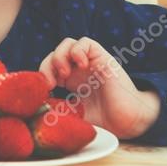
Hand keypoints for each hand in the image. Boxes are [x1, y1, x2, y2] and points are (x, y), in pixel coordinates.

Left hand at [38, 36, 160, 139]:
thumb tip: (37, 108)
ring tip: (64, 74)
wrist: (129, 123)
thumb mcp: (74, 116)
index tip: (44, 92)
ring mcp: (91, 62)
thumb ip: (57, 111)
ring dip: (59, 56)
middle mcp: (79, 69)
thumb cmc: (105, 121)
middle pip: (54, 53)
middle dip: (47, 66)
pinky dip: (77, 50)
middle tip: (51, 84)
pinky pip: (86, 43)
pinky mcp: (103, 58)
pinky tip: (80, 66)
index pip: (48, 67)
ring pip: (67, 44)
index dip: (42, 74)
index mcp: (71, 81)